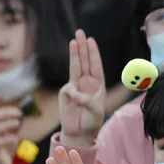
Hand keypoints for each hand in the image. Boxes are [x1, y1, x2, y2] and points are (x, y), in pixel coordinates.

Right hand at [0, 107, 21, 163]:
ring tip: (18, 123)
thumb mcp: (12, 136)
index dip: (5, 111)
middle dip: (5, 115)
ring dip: (6, 125)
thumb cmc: (5, 150)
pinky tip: (16, 139)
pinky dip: (6, 139)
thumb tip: (23, 116)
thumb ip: (15, 128)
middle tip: (19, 114)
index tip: (18, 111)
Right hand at [59, 30, 105, 146]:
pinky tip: (75, 103)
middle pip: (84, 61)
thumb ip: (86, 100)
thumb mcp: (96, 111)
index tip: (91, 40)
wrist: (80, 132)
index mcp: (98, 84)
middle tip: (80, 32)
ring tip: (73, 40)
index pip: (95, 65)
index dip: (93, 52)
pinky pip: (68, 89)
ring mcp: (75, 86)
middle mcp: (87, 82)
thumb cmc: (92, 121)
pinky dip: (72, 95)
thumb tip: (74, 91)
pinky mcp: (65, 93)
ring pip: (75, 67)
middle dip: (82, 47)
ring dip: (74, 54)